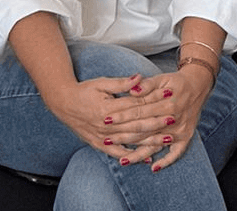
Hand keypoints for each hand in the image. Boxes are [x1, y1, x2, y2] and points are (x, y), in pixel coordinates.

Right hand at [39, 74, 164, 164]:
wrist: (62, 103)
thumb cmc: (84, 90)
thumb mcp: (102, 83)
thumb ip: (122, 83)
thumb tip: (140, 78)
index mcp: (107, 108)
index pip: (135, 104)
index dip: (153, 99)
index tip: (168, 95)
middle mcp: (105, 125)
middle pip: (136, 124)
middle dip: (156, 122)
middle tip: (173, 118)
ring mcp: (102, 137)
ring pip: (130, 140)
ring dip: (150, 140)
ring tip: (168, 138)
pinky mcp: (98, 144)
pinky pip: (118, 153)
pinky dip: (133, 155)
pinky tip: (147, 158)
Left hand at [102, 63, 216, 171]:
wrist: (198, 86)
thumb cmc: (175, 82)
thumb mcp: (162, 78)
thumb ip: (147, 85)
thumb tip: (132, 90)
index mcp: (167, 102)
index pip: (140, 111)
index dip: (122, 116)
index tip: (106, 120)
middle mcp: (174, 118)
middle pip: (145, 130)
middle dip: (124, 136)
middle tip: (106, 140)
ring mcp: (180, 130)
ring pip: (156, 144)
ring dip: (139, 154)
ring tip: (122, 160)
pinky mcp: (186, 136)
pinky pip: (176, 152)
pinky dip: (166, 161)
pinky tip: (153, 168)